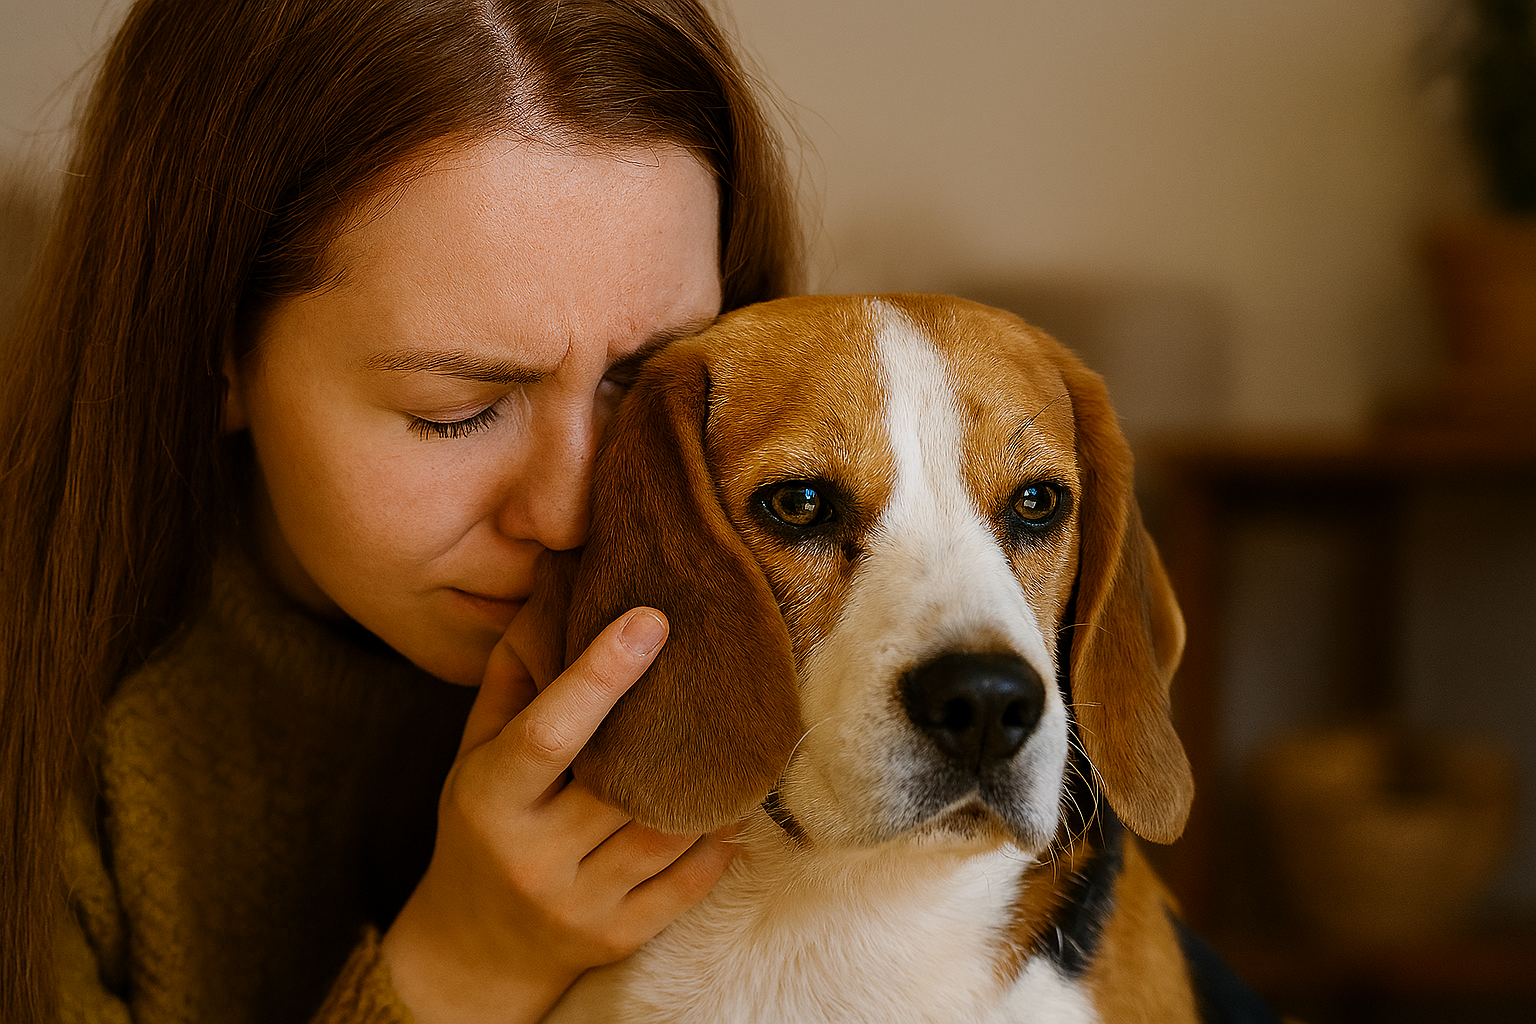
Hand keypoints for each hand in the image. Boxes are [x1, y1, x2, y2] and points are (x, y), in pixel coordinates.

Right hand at [380, 608, 737, 1023]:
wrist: (473, 950)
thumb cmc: (481, 827)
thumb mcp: (474, 755)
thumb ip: (514, 681)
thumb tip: (558, 594)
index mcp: (489, 798)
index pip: (549, 733)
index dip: (600, 675)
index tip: (651, 619)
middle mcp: (532, 856)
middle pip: (620, 783)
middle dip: (671, 726)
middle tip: (717, 668)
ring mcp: (578, 904)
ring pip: (665, 832)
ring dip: (709, 785)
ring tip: (735, 734)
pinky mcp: (619, 937)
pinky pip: (689, 883)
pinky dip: (720, 840)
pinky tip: (732, 803)